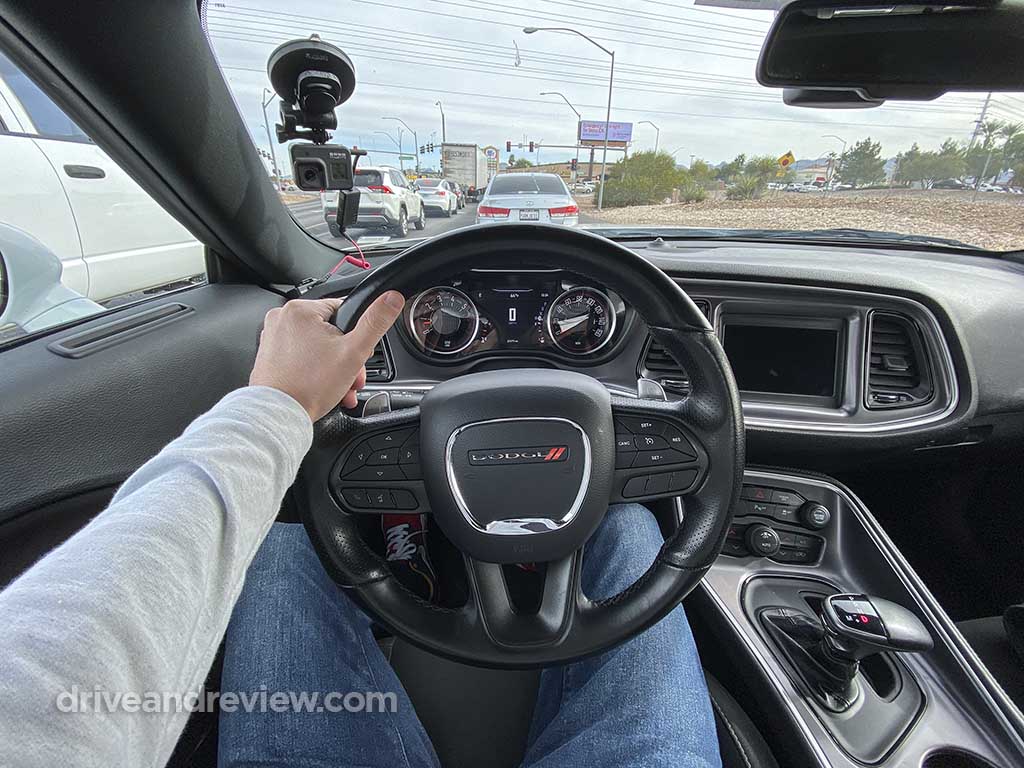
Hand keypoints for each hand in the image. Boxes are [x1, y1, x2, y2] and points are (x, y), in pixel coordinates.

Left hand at [250, 292, 405, 420]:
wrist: (280, 414)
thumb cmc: (309, 386)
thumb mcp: (353, 352)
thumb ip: (375, 322)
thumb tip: (391, 299)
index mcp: (300, 309)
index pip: (342, 311)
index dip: (356, 334)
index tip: (357, 355)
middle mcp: (282, 319)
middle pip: (329, 332)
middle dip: (345, 357)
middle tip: (350, 376)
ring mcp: (272, 337)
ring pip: (315, 346)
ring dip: (332, 367)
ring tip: (338, 386)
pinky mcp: (269, 355)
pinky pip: (300, 357)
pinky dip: (313, 370)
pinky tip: (321, 386)